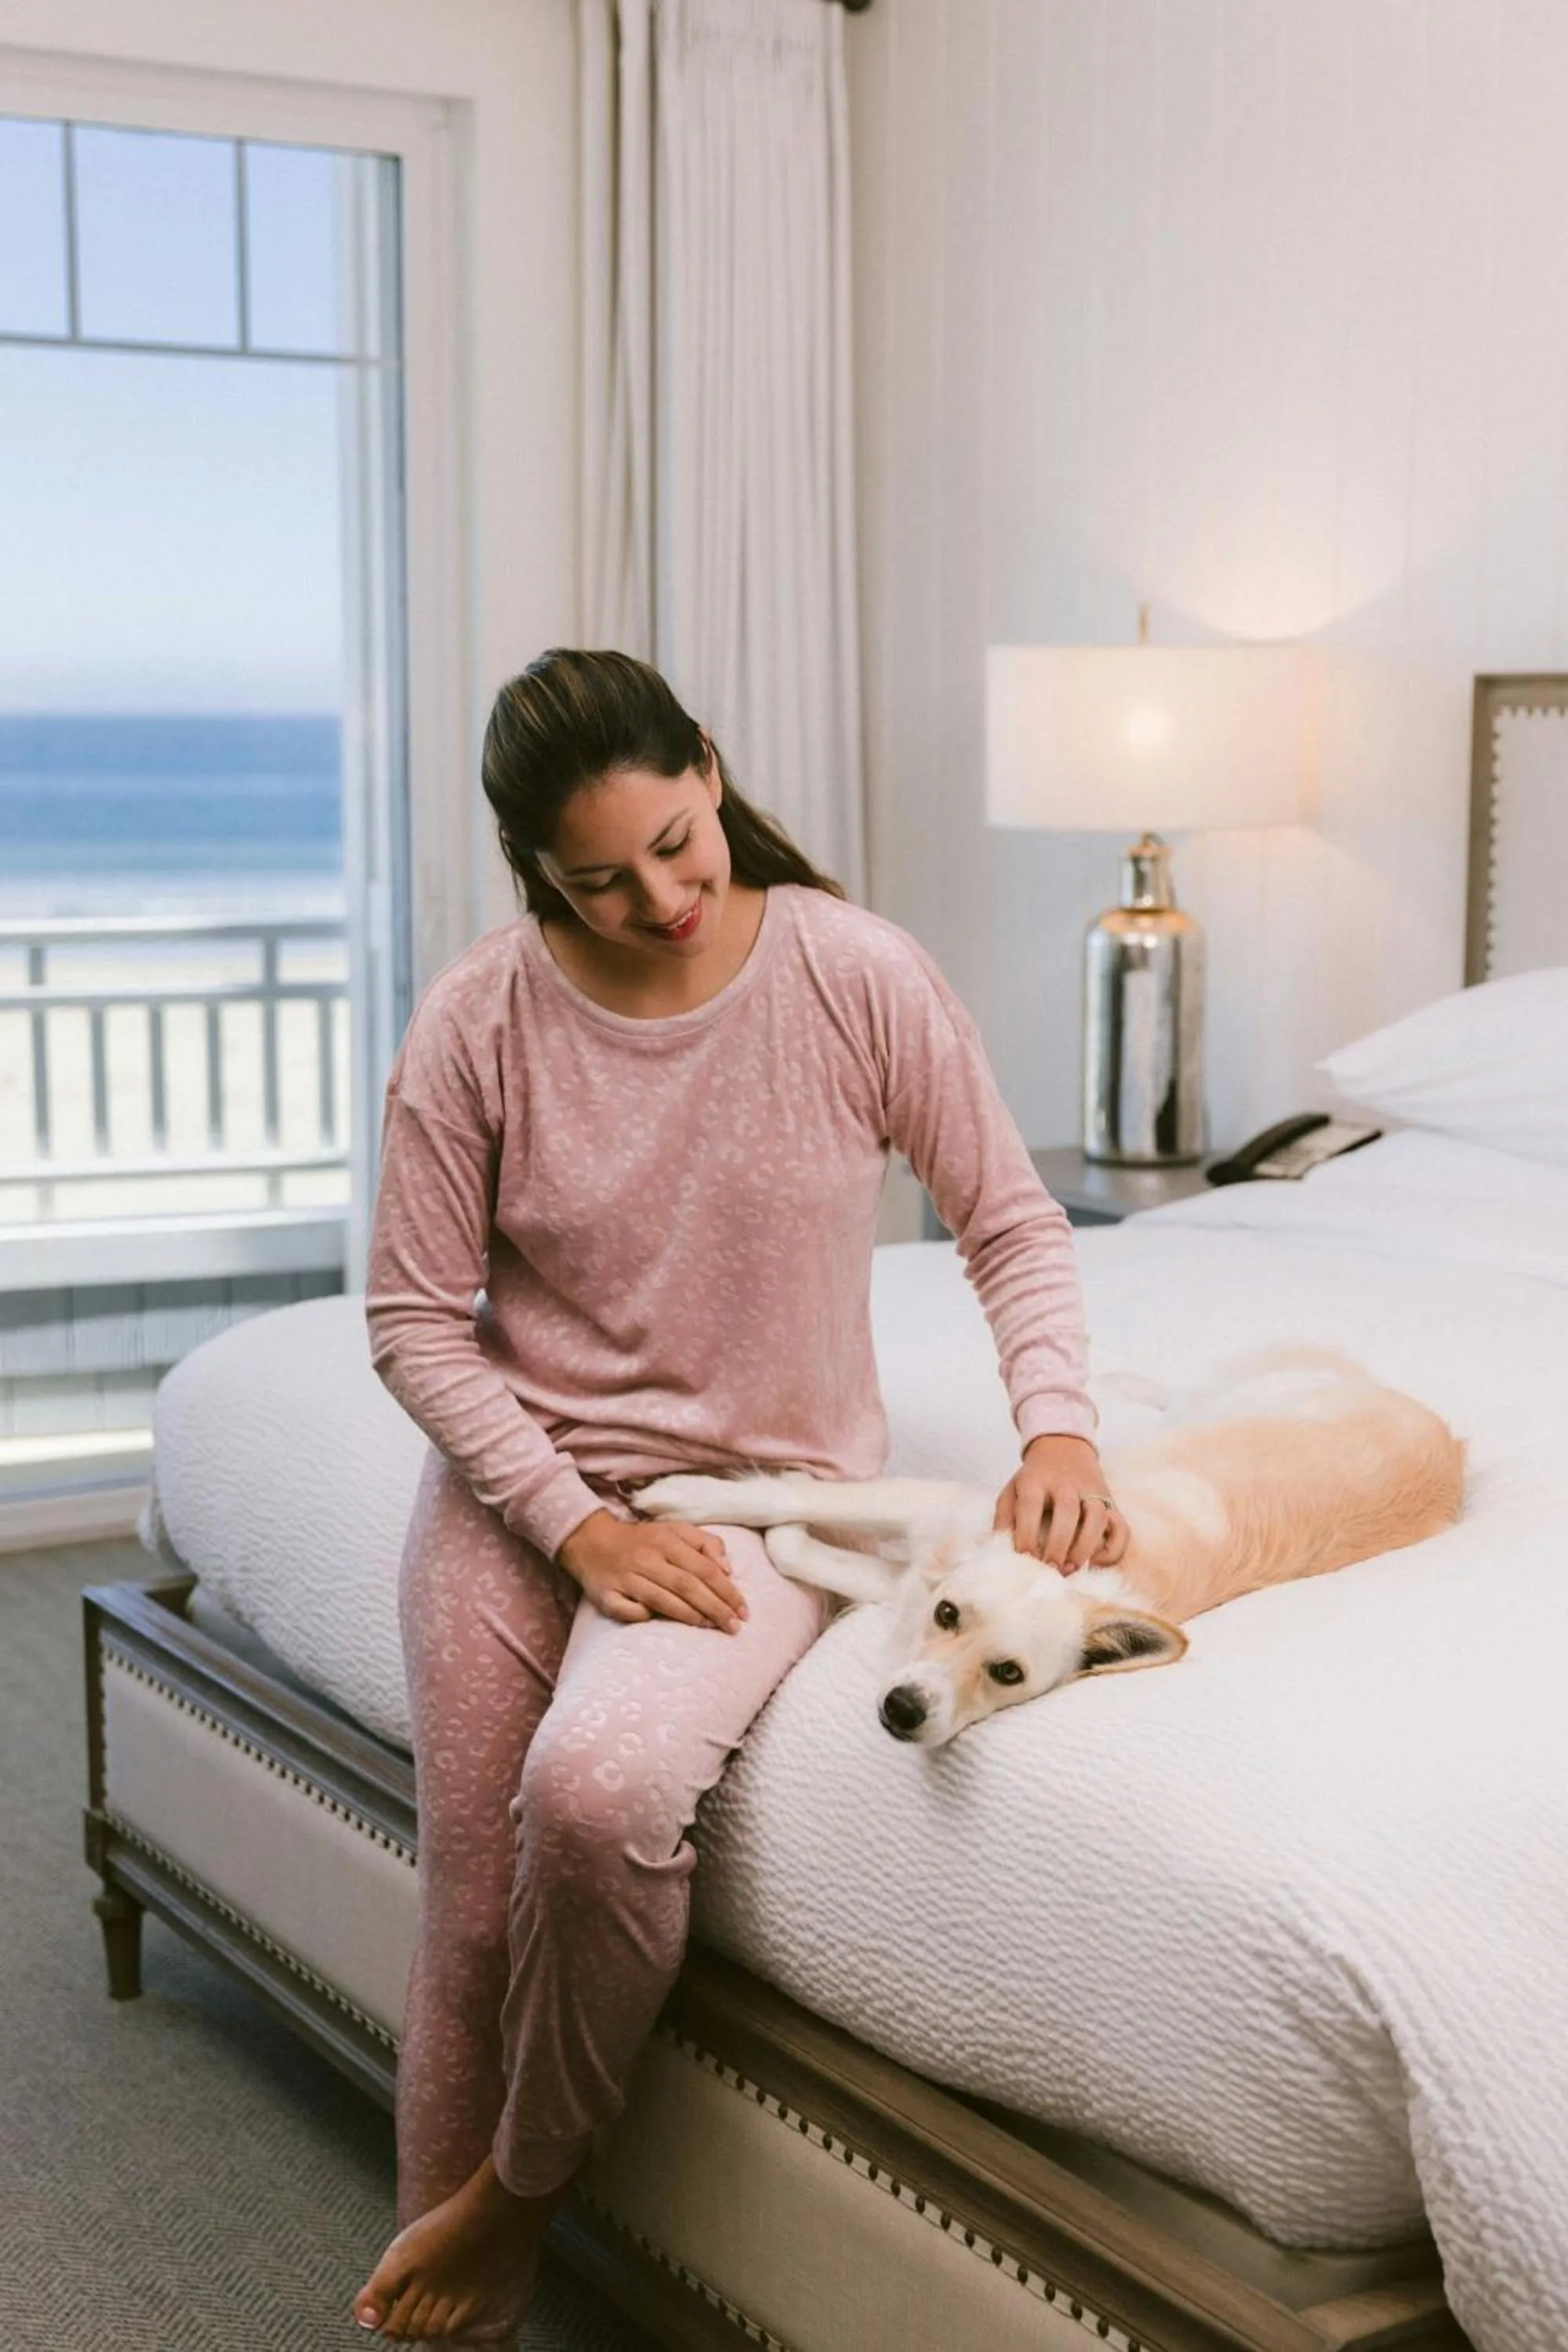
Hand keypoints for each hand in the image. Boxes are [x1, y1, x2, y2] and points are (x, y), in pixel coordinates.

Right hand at [557, 1509, 749, 1632]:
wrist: (592, 1542)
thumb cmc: (643, 1541)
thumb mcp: (676, 1531)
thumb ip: (706, 1544)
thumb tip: (728, 1569)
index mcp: (667, 1541)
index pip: (705, 1569)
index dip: (727, 1591)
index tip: (744, 1611)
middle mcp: (648, 1559)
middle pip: (688, 1586)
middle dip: (715, 1608)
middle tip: (734, 1627)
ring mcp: (626, 1578)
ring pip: (663, 1600)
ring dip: (690, 1616)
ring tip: (711, 1627)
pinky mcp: (607, 1596)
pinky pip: (630, 1612)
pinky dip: (645, 1617)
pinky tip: (659, 1623)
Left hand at [993, 1434, 1126, 1573]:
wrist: (1064, 1447)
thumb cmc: (1034, 1479)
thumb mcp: (1012, 1489)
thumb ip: (1004, 1518)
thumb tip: (998, 1550)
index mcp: (1036, 1479)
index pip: (1030, 1505)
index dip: (1027, 1533)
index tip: (1024, 1559)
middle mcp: (1066, 1483)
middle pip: (1067, 1510)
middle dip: (1059, 1543)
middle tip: (1051, 1570)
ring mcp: (1092, 1491)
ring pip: (1097, 1517)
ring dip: (1086, 1546)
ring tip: (1071, 1569)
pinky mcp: (1110, 1502)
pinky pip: (1121, 1527)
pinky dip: (1114, 1547)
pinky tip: (1097, 1563)